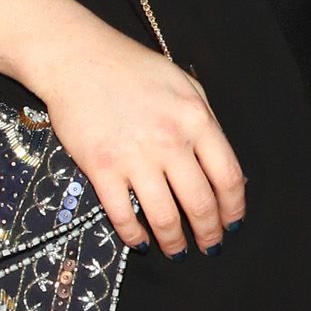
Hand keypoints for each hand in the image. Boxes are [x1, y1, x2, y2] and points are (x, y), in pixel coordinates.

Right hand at [34, 18, 244, 258]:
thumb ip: (207, 123)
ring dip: (174, 242)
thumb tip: (222, 169)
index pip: (228, 177)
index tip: (233, 224)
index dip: (234, 209)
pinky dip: (135, 236)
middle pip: (200, 204)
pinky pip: (123, 215)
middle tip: (210, 247)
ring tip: (178, 252)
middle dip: (209, 234)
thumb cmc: (132, 69)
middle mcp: (170, 141)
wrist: (76, 58)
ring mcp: (135, 157)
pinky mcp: (102, 169)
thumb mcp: (185, 85)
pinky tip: (141, 242)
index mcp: (197, 119)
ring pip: (165, 217)